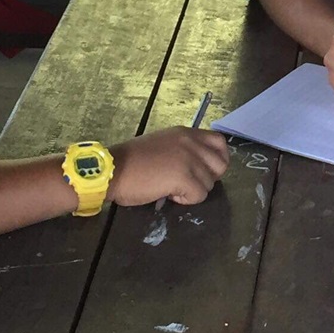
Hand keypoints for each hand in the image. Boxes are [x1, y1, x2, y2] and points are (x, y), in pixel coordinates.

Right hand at [110, 127, 230, 206]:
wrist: (112, 169)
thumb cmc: (131, 161)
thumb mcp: (163, 145)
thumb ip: (183, 150)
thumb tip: (197, 167)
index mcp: (185, 133)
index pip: (220, 142)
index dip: (216, 159)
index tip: (204, 170)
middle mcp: (191, 142)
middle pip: (221, 164)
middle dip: (207, 178)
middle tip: (187, 183)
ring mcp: (189, 159)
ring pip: (209, 184)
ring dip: (191, 191)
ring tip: (169, 187)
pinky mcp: (184, 177)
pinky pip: (199, 196)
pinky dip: (185, 200)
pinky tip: (167, 193)